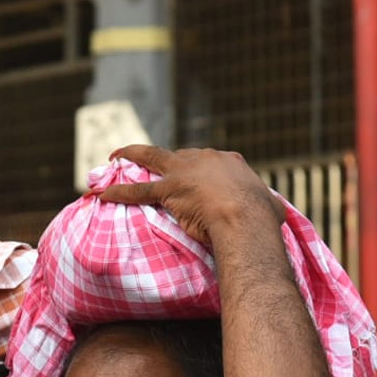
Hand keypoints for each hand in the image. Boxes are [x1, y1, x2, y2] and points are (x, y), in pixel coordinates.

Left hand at [97, 145, 284, 246]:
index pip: (207, 161)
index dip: (198, 169)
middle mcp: (205, 159)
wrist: (246, 219)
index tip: (193, 178)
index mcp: (229, 163)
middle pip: (178, 156)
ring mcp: (185, 172)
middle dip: (164, 162)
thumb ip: (267, 205)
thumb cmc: (262, 217)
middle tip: (151, 168)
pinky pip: (138, 190)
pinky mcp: (169, 189)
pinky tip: (101, 193)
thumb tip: (276, 212)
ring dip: (131, 157)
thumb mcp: (270, 206)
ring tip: (114, 158)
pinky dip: (118, 192)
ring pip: (151, 159)